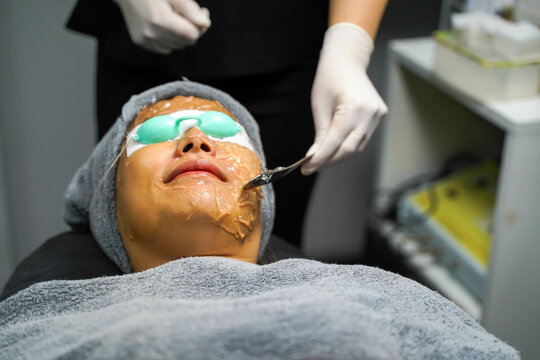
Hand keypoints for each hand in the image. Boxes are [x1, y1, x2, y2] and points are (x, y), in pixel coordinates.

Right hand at [114, 0, 210, 53]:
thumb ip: (191, 10)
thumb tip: (205, 25)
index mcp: (159, 19)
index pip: (192, 35)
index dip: (200, 25)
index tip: (202, 12)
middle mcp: (151, 34)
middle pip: (186, 42)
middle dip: (193, 29)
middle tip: (190, 13)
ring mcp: (145, 40)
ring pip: (178, 46)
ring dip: (182, 34)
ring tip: (176, 17)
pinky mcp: (142, 43)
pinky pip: (166, 48)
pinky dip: (171, 39)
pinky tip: (166, 25)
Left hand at [302, 23, 386, 174]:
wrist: (347, 61)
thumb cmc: (329, 79)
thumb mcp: (319, 107)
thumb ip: (321, 135)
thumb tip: (315, 157)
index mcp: (353, 107)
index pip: (335, 142)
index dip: (320, 158)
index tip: (307, 168)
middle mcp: (369, 112)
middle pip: (348, 149)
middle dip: (329, 161)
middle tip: (312, 167)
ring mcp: (378, 114)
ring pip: (357, 147)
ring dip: (338, 156)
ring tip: (321, 159)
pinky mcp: (380, 116)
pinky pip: (363, 138)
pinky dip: (348, 146)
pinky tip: (335, 149)